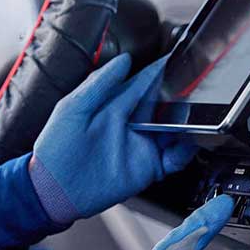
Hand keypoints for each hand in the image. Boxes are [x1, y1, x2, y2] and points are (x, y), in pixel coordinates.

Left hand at [28, 53, 195, 223]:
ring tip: (195, 116)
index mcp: (114, 106)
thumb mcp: (73, 108)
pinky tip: (185, 144)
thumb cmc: (56, 147)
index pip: (144, 84)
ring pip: (175, 131)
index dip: (161, 73)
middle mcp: (131, 124)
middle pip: (165, 106)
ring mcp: (141, 145)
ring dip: (187, 123)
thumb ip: (99, 83)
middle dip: (181, 98)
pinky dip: (185, 152)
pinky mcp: (147, 168)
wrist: (54, 189)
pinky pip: (174, 159)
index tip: (176, 62)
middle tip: (194, 91)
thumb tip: (124, 59)